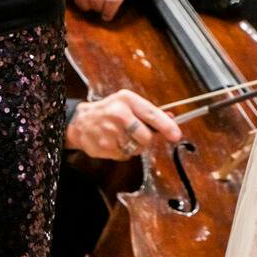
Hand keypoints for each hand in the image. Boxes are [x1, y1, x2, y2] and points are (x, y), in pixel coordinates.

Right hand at [65, 89, 182, 159]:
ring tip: (121, 136)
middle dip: (145, 140)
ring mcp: (110, 131)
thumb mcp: (128, 104)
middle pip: (146, 137)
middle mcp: (118, 113)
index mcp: (127, 99)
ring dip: (133, 147)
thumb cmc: (108, 111)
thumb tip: (172, 119)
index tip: (176, 135)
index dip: (166, 126)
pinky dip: (122, 152)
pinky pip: (124, 156)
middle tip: (136, 134)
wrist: (80, 121)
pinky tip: (113, 142)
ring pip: (135, 149)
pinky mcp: (104, 146)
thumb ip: (150, 112)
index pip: (152, 114)